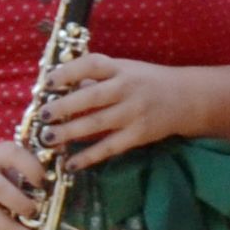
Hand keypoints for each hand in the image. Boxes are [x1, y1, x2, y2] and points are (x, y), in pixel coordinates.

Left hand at [40, 54, 193, 168]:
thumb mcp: (123, 70)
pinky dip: (89, 156)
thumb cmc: (144, 81)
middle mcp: (126, 88)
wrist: (186, 98)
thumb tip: (58, 89)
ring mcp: (133, 113)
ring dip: (70, 132)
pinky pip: (110, 147)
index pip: (92, 65)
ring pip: (98, 124)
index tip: (48, 82)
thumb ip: (95, 78)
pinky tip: (71, 163)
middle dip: (64, 106)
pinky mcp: (138, 135)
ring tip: (48, 138)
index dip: (69, 72)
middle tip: (43, 115)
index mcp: (119, 68)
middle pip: (92, 97)